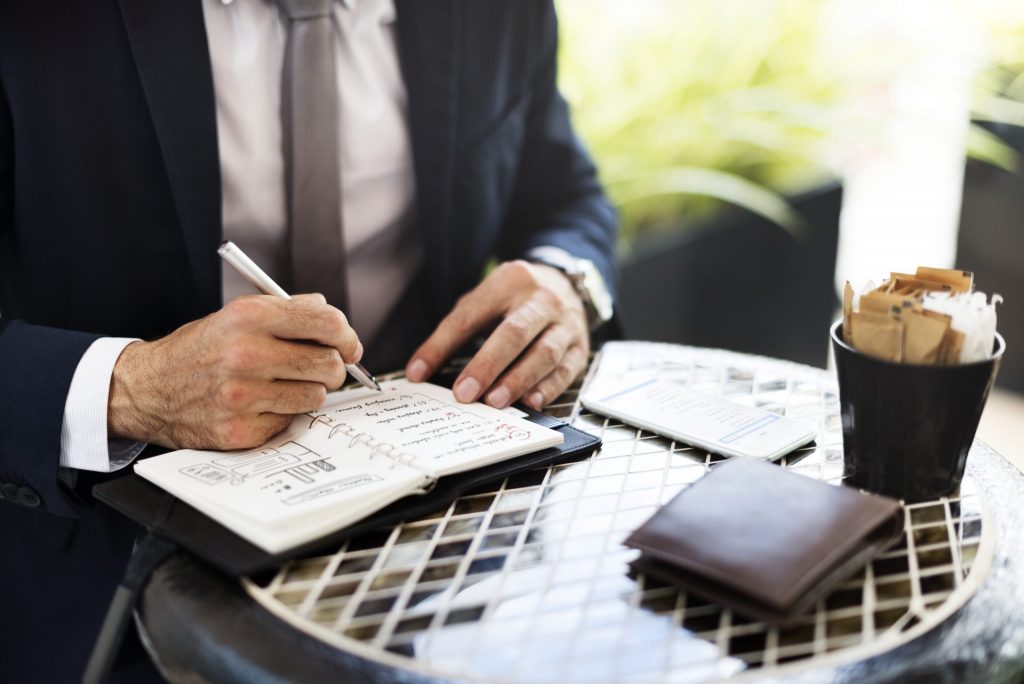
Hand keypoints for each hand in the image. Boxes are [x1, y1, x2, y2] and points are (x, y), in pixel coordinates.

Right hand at [108, 294, 361, 449]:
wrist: (147, 389)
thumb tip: (331, 319)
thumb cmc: (198, 351)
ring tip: (284, 384)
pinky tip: (260, 404)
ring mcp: (242, 396)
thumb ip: (287, 311)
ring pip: (316, 396)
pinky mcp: (240, 429)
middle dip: (333, 367)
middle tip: (320, 368)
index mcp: (249, 317)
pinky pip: (290, 421)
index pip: (327, 323)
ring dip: (308, 391)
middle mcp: (246, 354)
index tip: (349, 345)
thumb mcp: (236, 315)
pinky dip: (283, 413)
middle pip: (330, 364)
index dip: (347, 336)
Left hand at [405, 260, 588, 409]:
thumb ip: (460, 326)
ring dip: (518, 380)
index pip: (470, 315)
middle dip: (487, 365)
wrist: (565, 284)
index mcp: (510, 281)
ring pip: (543, 353)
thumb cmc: (515, 298)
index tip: (418, 373)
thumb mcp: (487, 297)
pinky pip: (566, 370)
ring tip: (495, 401)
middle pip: (514, 333)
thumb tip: (423, 369)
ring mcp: (565, 323)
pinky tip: (531, 402)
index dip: (441, 345)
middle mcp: (542, 299)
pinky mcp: (581, 347)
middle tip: (464, 393)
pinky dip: (548, 389)